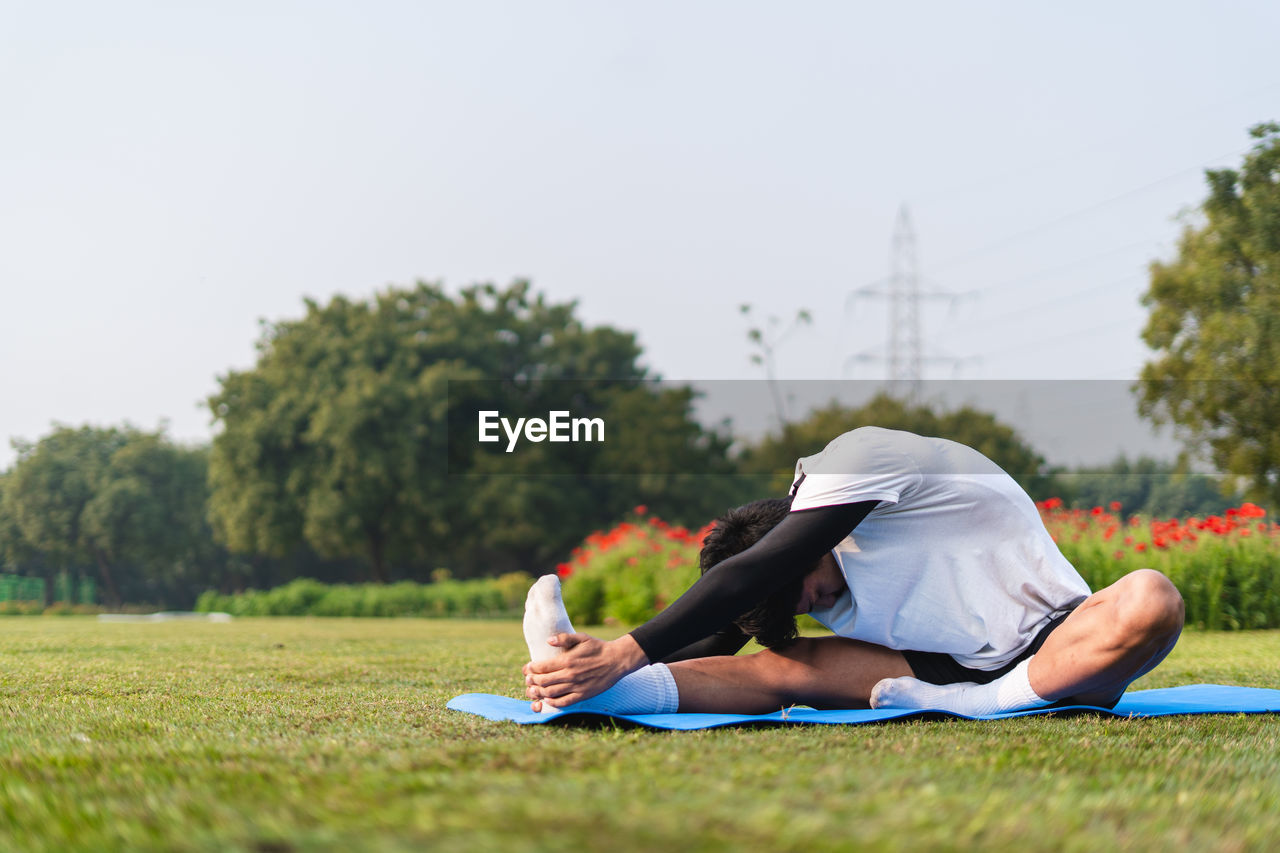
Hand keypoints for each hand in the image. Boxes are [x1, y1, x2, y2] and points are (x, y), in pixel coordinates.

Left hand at [522, 633, 647, 709]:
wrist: (617, 660)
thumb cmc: (598, 647)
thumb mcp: (582, 637)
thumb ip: (564, 638)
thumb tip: (548, 640)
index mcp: (568, 660)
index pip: (542, 666)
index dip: (531, 668)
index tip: (527, 668)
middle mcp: (570, 674)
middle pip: (543, 681)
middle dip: (532, 681)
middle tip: (528, 680)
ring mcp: (576, 686)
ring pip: (551, 693)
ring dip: (539, 693)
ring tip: (534, 691)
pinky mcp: (583, 695)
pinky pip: (564, 702)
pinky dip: (553, 702)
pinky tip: (548, 699)